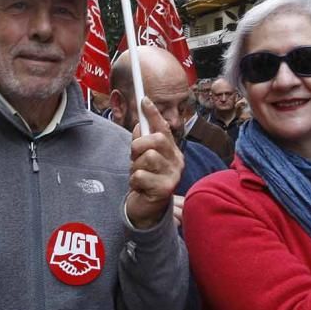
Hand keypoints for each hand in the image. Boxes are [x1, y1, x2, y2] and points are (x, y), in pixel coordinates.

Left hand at [124, 98, 184, 228]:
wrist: (147, 210)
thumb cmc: (145, 180)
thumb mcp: (142, 158)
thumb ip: (141, 141)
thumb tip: (141, 123)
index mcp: (171, 150)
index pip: (164, 127)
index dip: (153, 113)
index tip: (144, 100)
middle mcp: (176, 161)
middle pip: (157, 139)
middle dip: (139, 145)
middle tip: (133, 156)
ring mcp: (173, 175)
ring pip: (147, 158)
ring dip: (135, 167)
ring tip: (138, 175)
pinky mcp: (165, 189)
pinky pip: (140, 176)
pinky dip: (134, 181)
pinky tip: (140, 187)